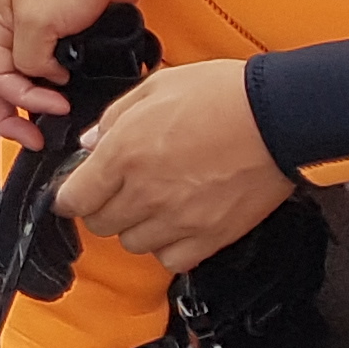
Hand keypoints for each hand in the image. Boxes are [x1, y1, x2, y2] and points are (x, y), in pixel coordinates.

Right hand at [0, 0, 145, 147]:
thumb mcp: (37, 18)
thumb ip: (30, 59)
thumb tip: (41, 81)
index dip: (21, 99)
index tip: (53, 107)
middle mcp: (9, 30)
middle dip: (11, 117)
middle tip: (33, 140)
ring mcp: (35, 34)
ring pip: (21, 82)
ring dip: (32, 105)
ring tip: (53, 122)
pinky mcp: (63, 37)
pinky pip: (49, 72)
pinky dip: (54, 89)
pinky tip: (69, 97)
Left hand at [53, 61, 290, 270]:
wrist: (278, 117)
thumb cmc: (223, 95)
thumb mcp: (155, 88)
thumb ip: (114, 118)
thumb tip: (91, 141)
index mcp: (124, 153)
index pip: (73, 198)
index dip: (69, 196)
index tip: (75, 192)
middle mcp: (145, 192)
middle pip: (100, 224)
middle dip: (102, 208)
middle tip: (118, 190)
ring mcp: (178, 219)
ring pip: (133, 244)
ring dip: (135, 227)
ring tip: (153, 204)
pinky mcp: (211, 237)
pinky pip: (172, 260)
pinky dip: (169, 247)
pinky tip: (178, 224)